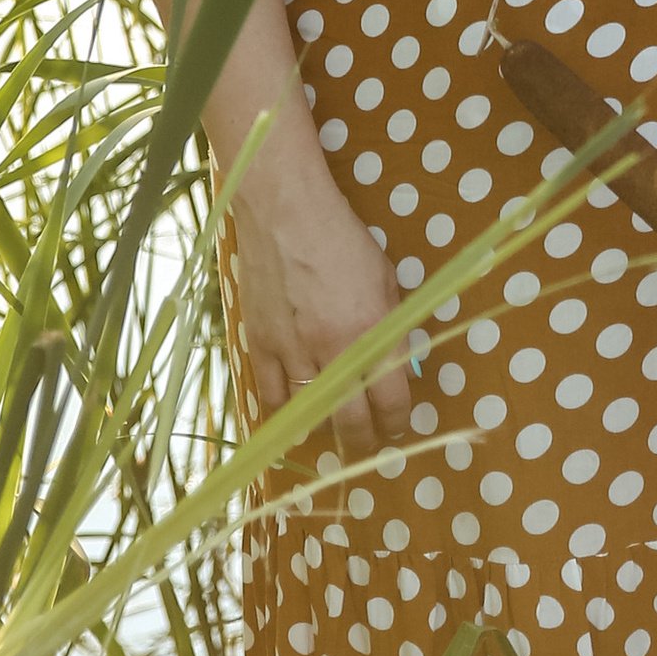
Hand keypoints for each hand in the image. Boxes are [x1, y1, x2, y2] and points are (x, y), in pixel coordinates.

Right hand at [231, 147, 416, 461]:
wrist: (287, 212)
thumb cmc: (344, 239)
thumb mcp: (386, 280)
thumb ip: (391, 326)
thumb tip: (397, 366)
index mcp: (372, 331)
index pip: (392, 401)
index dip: (397, 422)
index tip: (397, 427)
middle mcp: (333, 350)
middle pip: (350, 422)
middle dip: (363, 441)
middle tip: (367, 443)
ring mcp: (291, 350)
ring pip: (308, 415)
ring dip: (324, 425)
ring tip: (332, 423)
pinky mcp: (258, 344)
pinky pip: (270, 397)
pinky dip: (284, 408)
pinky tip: (294, 406)